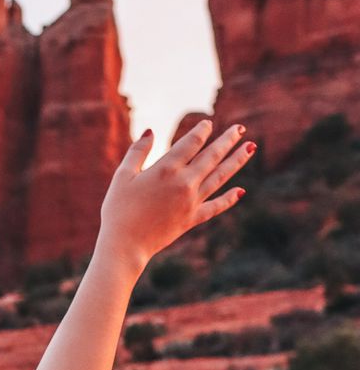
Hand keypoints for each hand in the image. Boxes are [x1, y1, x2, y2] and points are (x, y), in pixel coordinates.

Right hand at [98, 119, 255, 271]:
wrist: (125, 245)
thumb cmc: (118, 209)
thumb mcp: (122, 176)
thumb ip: (138, 152)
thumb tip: (151, 131)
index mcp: (166, 168)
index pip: (192, 143)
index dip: (202, 131)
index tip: (208, 124)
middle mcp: (184, 182)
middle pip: (212, 156)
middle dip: (228, 140)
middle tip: (240, 128)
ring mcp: (191, 202)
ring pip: (220, 177)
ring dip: (237, 161)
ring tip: (251, 148)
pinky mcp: (192, 219)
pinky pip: (216, 206)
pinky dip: (229, 199)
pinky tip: (241, 190)